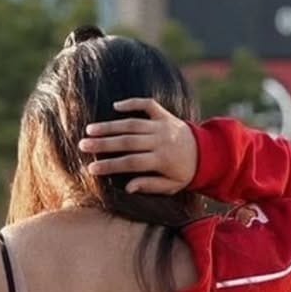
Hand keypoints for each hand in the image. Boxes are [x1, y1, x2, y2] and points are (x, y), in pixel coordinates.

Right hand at [79, 98, 197, 195]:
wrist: (208, 153)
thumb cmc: (185, 173)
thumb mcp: (171, 187)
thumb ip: (150, 186)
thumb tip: (128, 187)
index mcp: (161, 160)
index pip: (130, 163)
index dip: (110, 165)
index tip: (92, 168)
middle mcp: (160, 141)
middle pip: (126, 142)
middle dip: (103, 143)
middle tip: (83, 145)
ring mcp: (161, 125)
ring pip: (131, 124)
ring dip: (110, 125)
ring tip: (90, 129)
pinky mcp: (164, 114)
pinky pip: (147, 105)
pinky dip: (132, 103)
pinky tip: (116, 106)